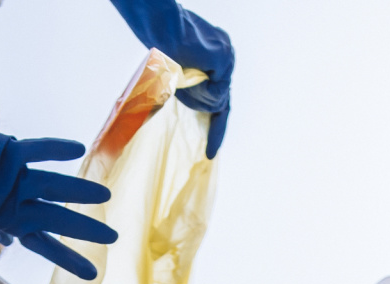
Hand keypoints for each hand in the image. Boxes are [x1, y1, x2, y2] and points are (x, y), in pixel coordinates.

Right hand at [107, 0, 233, 156]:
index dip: (217, 125)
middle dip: (212, 122)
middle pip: (221, 101)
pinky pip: (216, 92)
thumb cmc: (161, 49)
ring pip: (217, 100)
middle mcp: (226, 58)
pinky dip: (200, 91)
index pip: (221, 96)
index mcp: (217, 60)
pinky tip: (190, 74)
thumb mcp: (179, 78)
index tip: (211, 150)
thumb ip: (192, 89)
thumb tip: (199, 109)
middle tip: (207, 146)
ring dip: (197, 98)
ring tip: (183, 79)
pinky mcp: (225, 60)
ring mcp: (228, 58)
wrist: (161, 27)